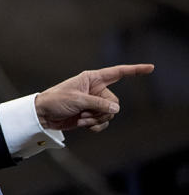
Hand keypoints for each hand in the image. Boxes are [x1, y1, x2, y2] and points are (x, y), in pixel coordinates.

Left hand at [35, 64, 153, 131]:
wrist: (43, 115)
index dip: (135, 70)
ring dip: (95, 119)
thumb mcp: (77, 100)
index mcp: (92, 79)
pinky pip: (103, 123)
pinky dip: (94, 126)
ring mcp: (94, 103)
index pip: (118, 73)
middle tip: (85, 112)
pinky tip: (83, 124)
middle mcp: (96, 90)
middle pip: (114, 102)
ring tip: (81, 117)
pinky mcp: (91, 115)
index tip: (151, 68)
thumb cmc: (56, 100)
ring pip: (109, 114)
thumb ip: (98, 103)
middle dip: (102, 110)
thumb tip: (115, 110)